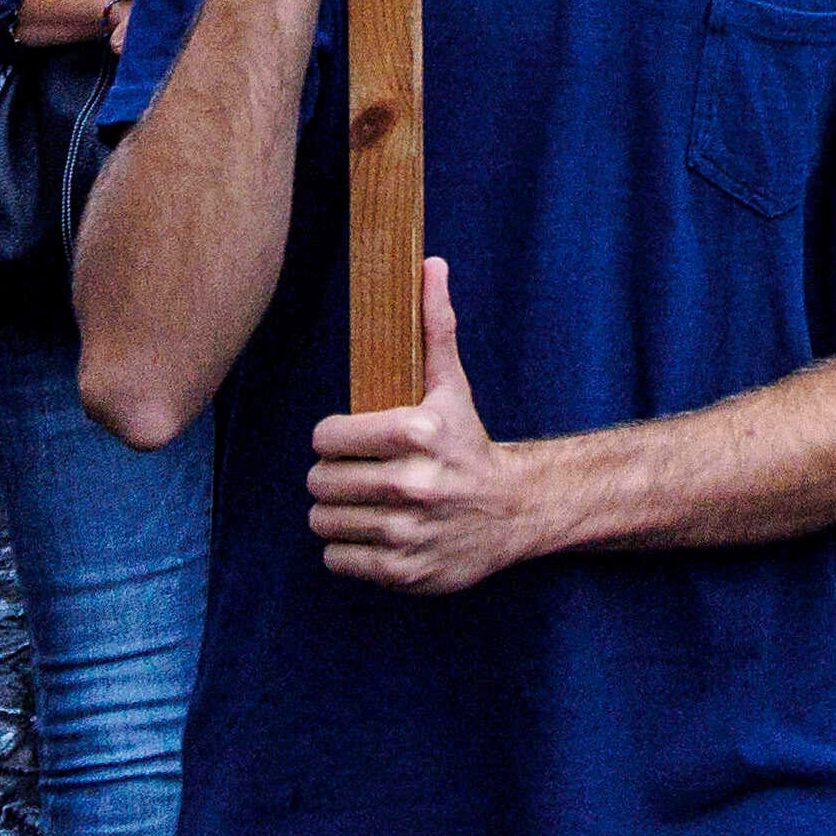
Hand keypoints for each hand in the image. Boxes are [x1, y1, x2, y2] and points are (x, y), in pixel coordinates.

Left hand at [308, 260, 552, 593]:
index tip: (349, 439)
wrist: (514, 512)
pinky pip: (337, 559)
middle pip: (321, 481)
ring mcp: (406, 532)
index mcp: (417, 432)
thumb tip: (430, 263)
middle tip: (355, 472)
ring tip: (362, 502)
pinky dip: (347, 549)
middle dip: (332, 475)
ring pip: (323, 521)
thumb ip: (433, 326)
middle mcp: (412, 484)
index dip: (332, 437)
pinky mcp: (403, 571)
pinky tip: (373, 532)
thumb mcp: (451, 386)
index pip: (326, 437)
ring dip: (336, 513)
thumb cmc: (469, 444)